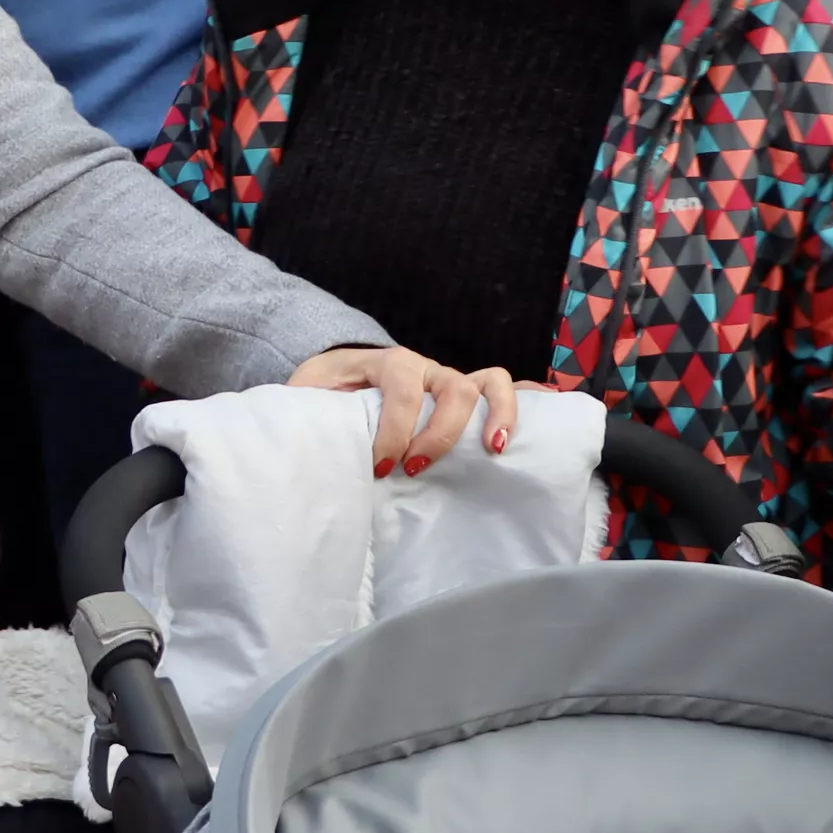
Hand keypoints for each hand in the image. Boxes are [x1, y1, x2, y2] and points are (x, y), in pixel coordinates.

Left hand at [290, 345, 519, 475]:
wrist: (338, 377)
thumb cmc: (325, 392)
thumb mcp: (307, 395)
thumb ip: (305, 408)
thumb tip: (298, 432)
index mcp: (386, 363)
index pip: (400, 388)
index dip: (394, 429)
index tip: (380, 467)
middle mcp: (425, 368)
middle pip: (452, 386)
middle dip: (440, 432)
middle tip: (417, 469)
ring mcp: (449, 382)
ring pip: (488, 382)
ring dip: (497, 414)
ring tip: (494, 449)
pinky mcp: (464, 399)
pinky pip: (502, 391)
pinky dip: (523, 405)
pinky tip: (534, 430)